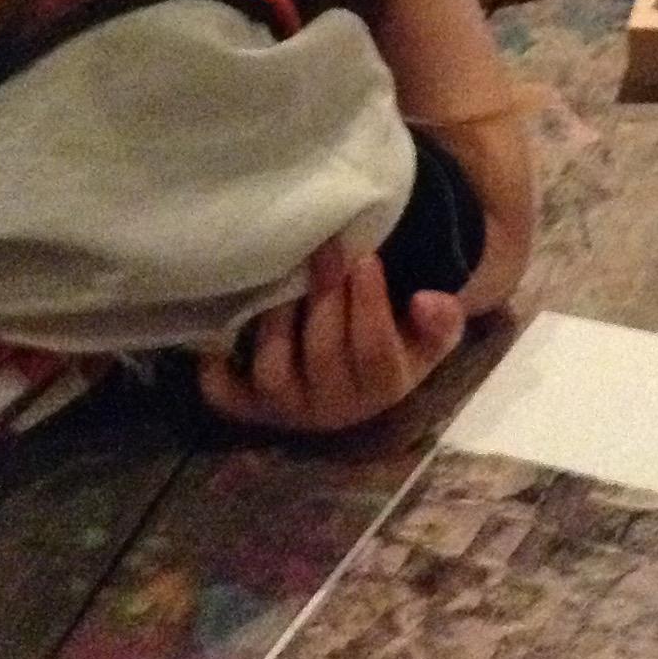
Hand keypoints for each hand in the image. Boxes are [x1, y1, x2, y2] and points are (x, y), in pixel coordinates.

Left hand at [198, 240, 466, 433]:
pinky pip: (225, 396)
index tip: (366, 259)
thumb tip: (428, 300)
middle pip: (324, 354)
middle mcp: (334, 407)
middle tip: (326, 249)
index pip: (375, 352)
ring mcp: (287, 409)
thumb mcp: (431, 336)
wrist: (361, 384)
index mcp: (384, 389)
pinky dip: (216, 371)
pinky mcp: (250, 408)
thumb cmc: (399, 345)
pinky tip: (220, 336)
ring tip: (285, 277)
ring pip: (273, 371)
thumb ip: (442, 320)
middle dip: (325, 298)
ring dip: (277, 322)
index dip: (369, 305)